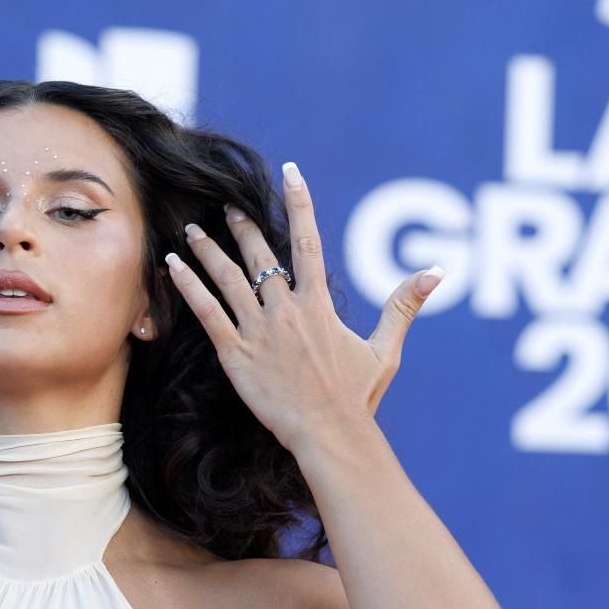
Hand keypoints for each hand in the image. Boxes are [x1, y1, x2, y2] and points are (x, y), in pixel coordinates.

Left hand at [165, 160, 443, 452]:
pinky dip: (188, 287)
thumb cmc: (357, 397)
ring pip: (228, 279)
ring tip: (192, 229)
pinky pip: (207, 313)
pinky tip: (173, 265)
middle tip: (228, 206)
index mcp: (319, 305)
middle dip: (243, 227)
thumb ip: (403, 305)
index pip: (308, 241)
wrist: (328, 435)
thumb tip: (435, 272)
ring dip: (208, 250)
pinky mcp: (235, 354)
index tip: (290, 173)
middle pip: (260, 256)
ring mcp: (258, 331)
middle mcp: (286, 310)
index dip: (299, 204)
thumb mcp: (385, 349)